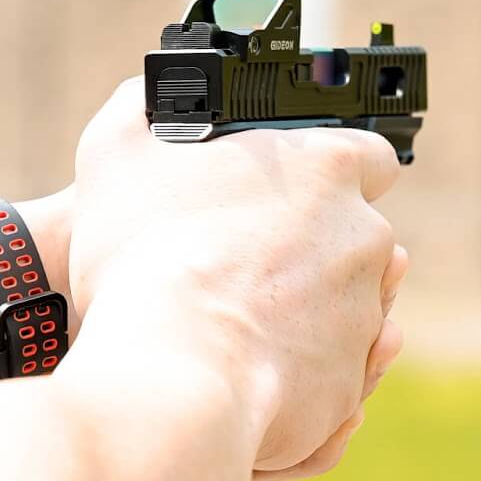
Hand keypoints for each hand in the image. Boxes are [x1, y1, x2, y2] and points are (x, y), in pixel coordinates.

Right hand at [68, 80, 402, 473]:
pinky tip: (237, 363)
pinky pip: (324, 370)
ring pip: (340, 307)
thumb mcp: (115, 154)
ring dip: (299, 308)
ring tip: (230, 316)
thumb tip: (144, 97)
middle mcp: (363, 239)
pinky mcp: (345, 384)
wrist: (172, 373)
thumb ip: (135, 109)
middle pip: (349, 235)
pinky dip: (290, 368)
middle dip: (305, 246)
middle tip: (238, 257)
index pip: (365, 155)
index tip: (288, 190)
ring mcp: (361, 316)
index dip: (326, 172)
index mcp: (327, 170)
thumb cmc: (145, 258)